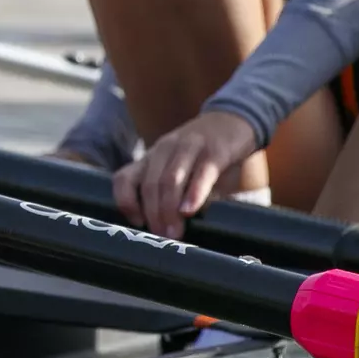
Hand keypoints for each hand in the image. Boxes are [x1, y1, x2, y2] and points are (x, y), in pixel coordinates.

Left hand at [112, 111, 258, 240]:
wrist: (234, 119)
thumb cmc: (205, 156)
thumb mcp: (182, 172)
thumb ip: (173, 196)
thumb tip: (169, 229)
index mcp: (151, 157)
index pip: (124, 178)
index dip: (126, 202)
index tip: (138, 224)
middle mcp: (164, 149)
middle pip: (149, 184)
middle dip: (153, 214)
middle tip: (163, 238)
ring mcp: (188, 146)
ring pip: (170, 179)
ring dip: (169, 209)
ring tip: (175, 233)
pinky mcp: (215, 149)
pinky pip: (201, 172)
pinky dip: (194, 193)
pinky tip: (191, 210)